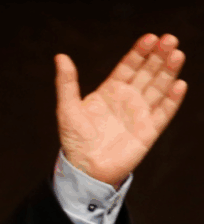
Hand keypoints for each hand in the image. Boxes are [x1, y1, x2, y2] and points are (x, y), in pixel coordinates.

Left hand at [55, 34, 186, 186]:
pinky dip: (172, 99)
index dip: (139, 52)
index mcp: (110, 91)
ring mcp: (140, 113)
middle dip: (158, 56)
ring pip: (158, 88)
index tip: (150, 38)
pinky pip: (164, 112)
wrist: (85, 169)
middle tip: (169, 40)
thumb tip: (60, 57)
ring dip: (168, 72)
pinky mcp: (149, 130)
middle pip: (147, 72)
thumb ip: (66, 83)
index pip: (128, 66)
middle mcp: (128, 99)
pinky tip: (179, 85)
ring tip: (176, 54)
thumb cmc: (74, 140)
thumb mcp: (67, 109)